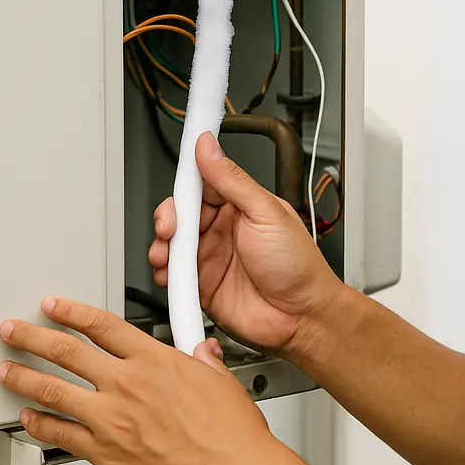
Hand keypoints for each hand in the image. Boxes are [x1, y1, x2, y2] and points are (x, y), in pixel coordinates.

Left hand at [0, 296, 289, 464]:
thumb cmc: (231, 436)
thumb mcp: (221, 382)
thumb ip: (201, 362)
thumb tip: (199, 353)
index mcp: (153, 360)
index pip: (101, 325)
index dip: (70, 312)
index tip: (53, 307)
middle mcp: (127, 384)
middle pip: (66, 351)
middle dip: (32, 337)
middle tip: (13, 330)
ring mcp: (111, 419)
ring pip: (53, 390)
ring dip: (23, 377)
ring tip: (6, 370)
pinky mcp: (105, 453)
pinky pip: (60, 435)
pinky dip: (39, 425)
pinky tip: (28, 418)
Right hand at [150, 132, 343, 355]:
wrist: (302, 317)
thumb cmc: (297, 266)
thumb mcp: (265, 213)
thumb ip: (232, 180)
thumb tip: (209, 147)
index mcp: (239, 206)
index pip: (203, 184)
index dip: (186, 183)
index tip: (176, 179)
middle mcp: (222, 229)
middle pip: (181, 214)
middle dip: (168, 218)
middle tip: (171, 228)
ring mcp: (211, 257)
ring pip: (172, 244)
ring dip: (162, 246)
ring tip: (167, 253)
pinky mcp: (201, 285)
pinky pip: (173, 275)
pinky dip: (165, 273)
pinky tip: (170, 274)